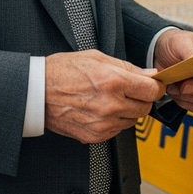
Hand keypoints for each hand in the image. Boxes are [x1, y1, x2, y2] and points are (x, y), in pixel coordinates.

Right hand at [44, 49, 164, 143]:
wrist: (37, 91)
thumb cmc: (62, 70)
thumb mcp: (96, 57)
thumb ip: (126, 67)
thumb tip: (148, 74)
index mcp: (113, 81)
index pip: (152, 90)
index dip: (155, 86)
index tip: (153, 84)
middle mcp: (111, 105)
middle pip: (145, 108)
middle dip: (141, 98)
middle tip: (129, 89)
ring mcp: (103, 123)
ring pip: (132, 120)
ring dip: (127, 110)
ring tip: (109, 98)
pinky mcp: (95, 136)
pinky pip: (117, 131)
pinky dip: (114, 121)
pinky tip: (100, 109)